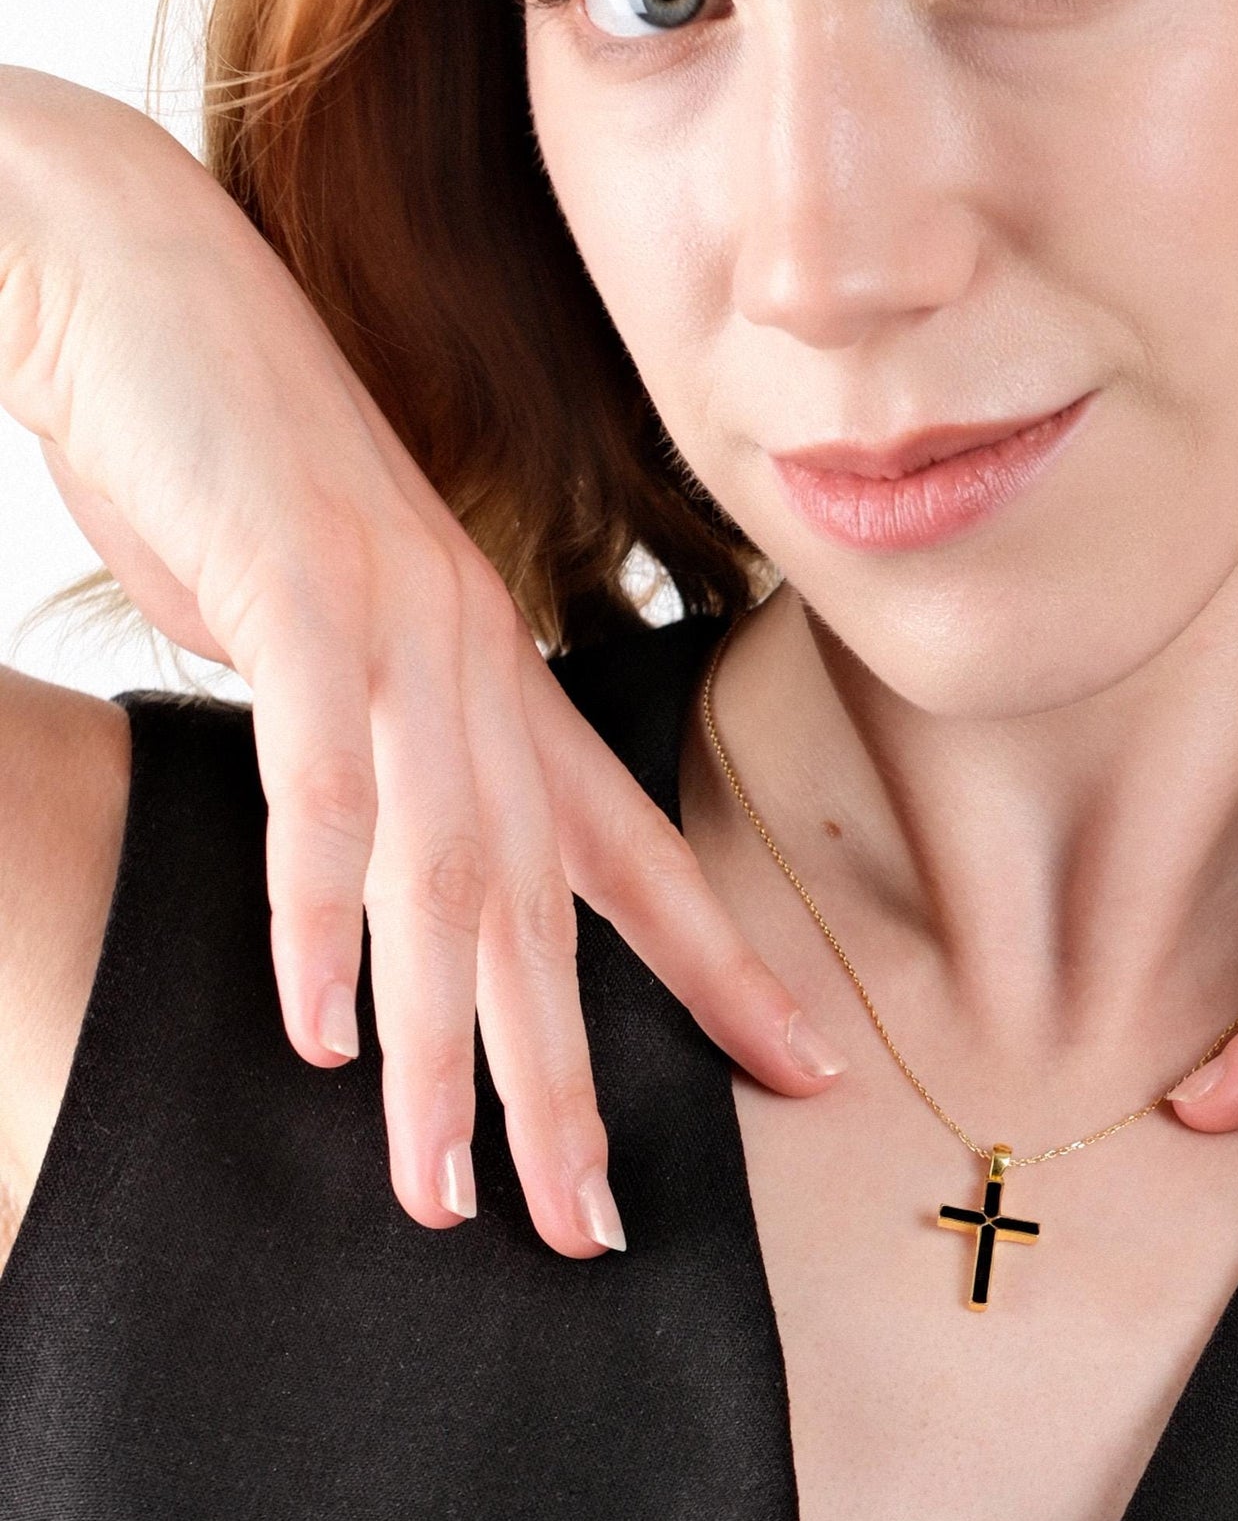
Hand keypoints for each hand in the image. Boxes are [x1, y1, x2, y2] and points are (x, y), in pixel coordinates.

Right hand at [0, 69, 847, 1258]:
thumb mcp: (344, 634)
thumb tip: (387, 864)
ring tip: (454, 1192)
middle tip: (592, 1228)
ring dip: (455, 1047)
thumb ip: (389, 746)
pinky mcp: (300, 602)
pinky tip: (322, 1034)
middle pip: (556, 913)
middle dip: (576, 1080)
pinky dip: (317, 916)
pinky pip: (323, 789)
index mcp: (504, 690)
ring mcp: (401, 640)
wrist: (148, 292)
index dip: (728, 974)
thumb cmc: (244, 480)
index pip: (640, 859)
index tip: (805, 1073)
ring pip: (455, 882)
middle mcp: (481, 676)